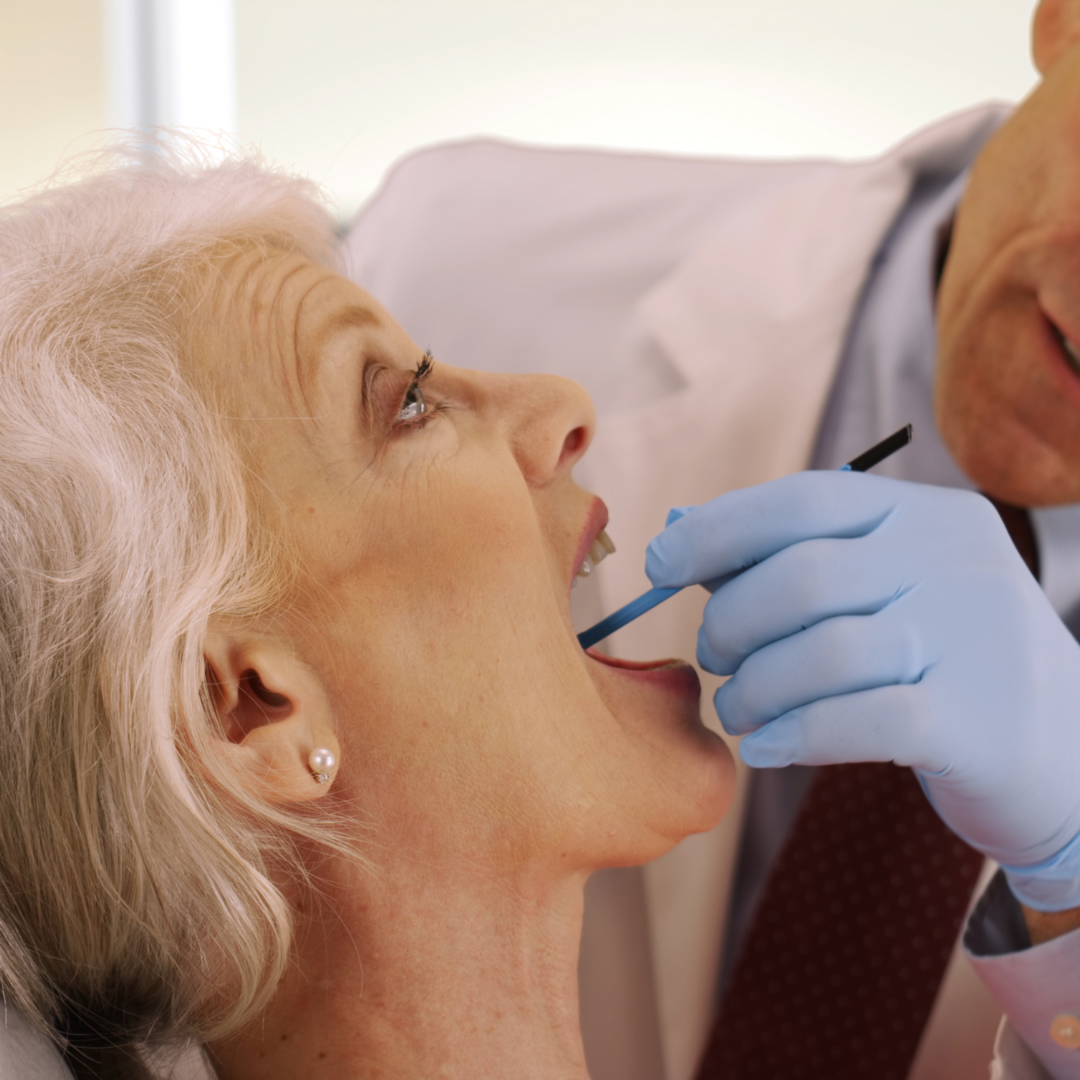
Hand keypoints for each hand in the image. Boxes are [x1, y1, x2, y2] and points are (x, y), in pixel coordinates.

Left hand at [646, 472, 1079, 910]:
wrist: (1070, 758)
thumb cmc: (945, 664)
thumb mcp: (889, 593)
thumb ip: (795, 562)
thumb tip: (681, 536)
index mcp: (930, 518)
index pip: (806, 499)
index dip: (718, 529)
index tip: (662, 563)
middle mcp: (957, 565)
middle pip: (801, 578)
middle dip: (730, 622)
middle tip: (715, 658)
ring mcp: (976, 641)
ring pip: (823, 653)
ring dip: (753, 689)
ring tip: (739, 711)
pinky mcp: (979, 723)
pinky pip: (856, 720)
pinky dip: (794, 734)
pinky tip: (766, 749)